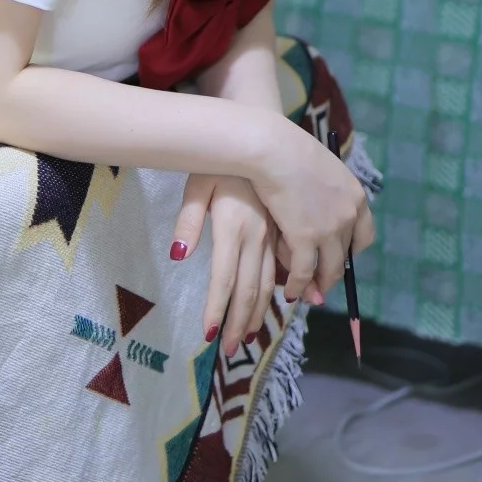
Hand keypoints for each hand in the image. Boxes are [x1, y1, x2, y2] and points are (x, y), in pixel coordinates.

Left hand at [171, 173, 323, 352]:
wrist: (261, 134)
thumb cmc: (220, 161)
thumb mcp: (195, 184)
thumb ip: (188, 221)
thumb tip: (177, 256)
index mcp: (232, 228)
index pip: (223, 282)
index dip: (218, 311)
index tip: (210, 337)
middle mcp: (259, 235)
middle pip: (252, 291)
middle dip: (241, 324)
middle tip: (231, 348)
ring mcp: (282, 230)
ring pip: (278, 283)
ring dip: (267, 312)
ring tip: (253, 333)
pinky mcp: (298, 224)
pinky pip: (303, 262)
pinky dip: (302, 284)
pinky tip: (297, 297)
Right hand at [250, 120, 375, 302]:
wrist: (272, 148)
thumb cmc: (288, 149)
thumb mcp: (320, 169)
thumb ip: (325, 193)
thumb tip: (316, 215)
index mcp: (356, 197)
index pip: (364, 236)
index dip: (350, 251)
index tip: (336, 256)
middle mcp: (349, 216)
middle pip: (345, 256)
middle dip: (331, 273)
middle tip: (318, 283)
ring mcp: (329, 228)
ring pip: (328, 269)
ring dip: (317, 285)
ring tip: (306, 293)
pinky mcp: (305, 237)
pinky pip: (304, 271)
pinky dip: (298, 284)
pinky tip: (289, 291)